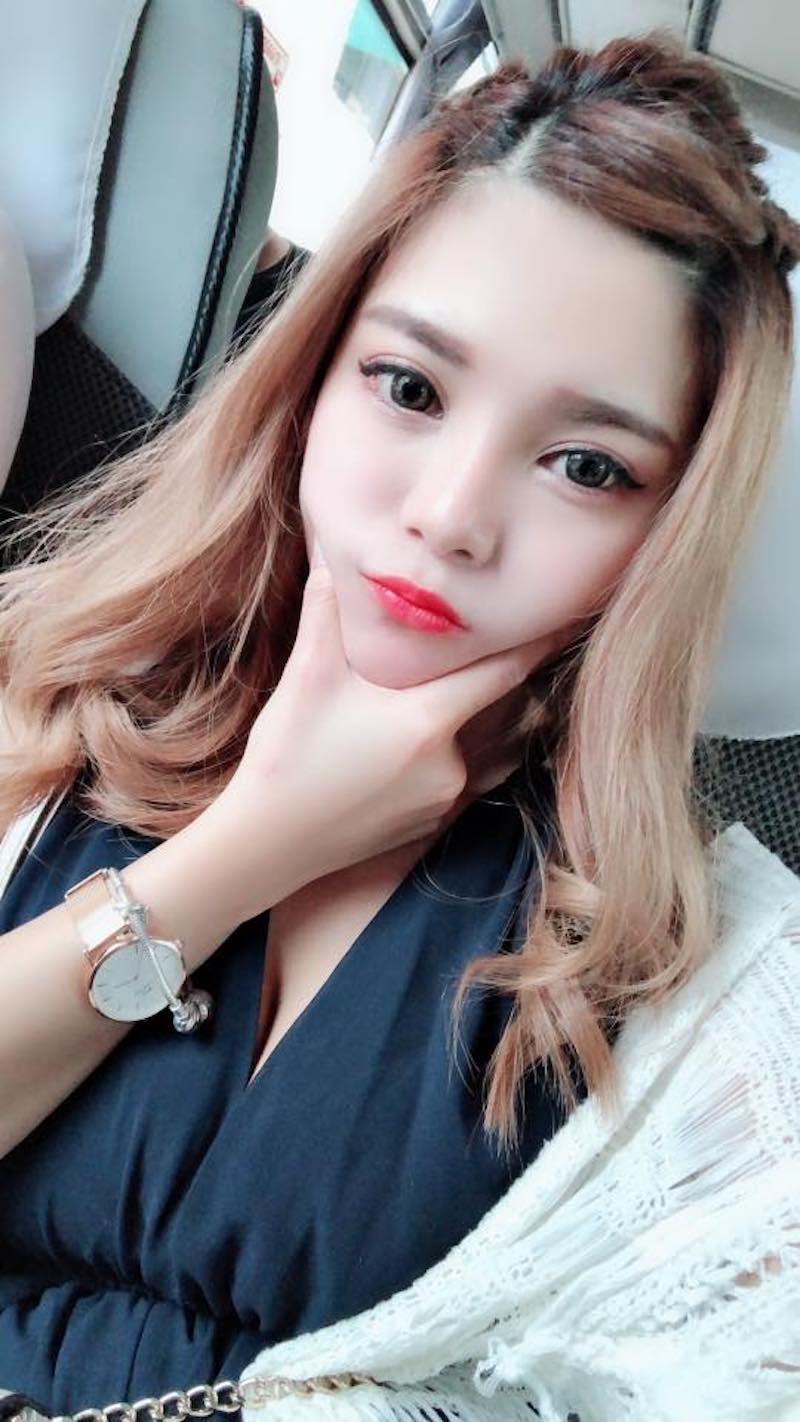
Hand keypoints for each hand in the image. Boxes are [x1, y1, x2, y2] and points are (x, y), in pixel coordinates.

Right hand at [218, 543, 539, 888]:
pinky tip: (398, 744)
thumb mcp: (305, 677)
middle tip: (485, 646)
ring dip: (456, 716)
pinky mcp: (431, 823)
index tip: (566, 615)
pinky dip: (439, 752)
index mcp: (427, 721)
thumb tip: (330, 550)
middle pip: (486, 704)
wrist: (266, 845)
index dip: (537, 640)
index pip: (505, 671)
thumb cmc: (285, 756)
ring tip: (426, 699)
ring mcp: (444, 798)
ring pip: (467, 740)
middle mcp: (450, 763)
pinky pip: (452, 774)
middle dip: (482, 675)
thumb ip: (327, 611)